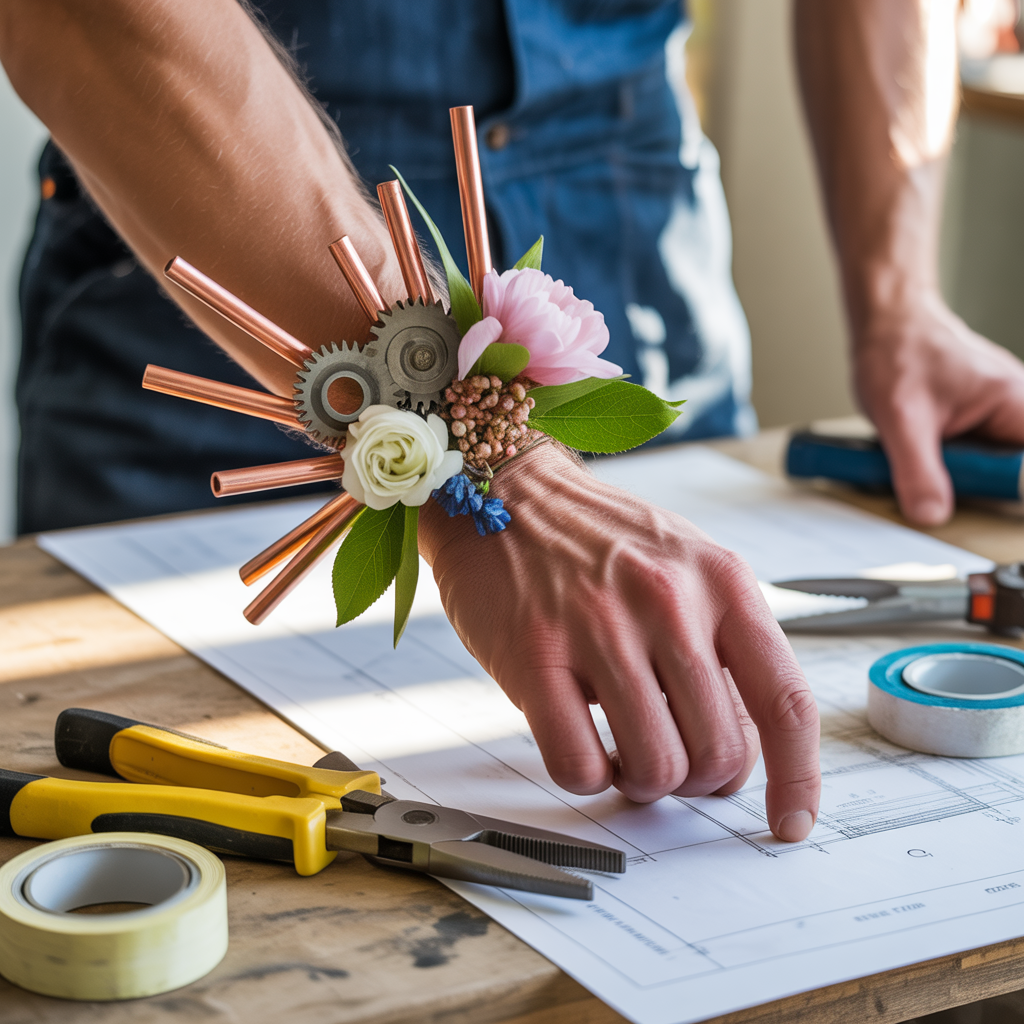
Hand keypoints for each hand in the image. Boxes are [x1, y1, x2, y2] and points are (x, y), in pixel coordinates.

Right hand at [419, 445, 820, 841]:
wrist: (507, 491)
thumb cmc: (597, 536)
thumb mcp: (685, 563)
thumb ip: (722, 642)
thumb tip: (743, 743)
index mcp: (720, 581)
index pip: (786, 701)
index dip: (797, 779)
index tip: (790, 822)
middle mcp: (668, 602)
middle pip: (720, 752)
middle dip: (697, 781)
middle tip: (671, 762)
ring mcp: (599, 627)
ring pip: (655, 768)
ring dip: (641, 782)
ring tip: (621, 751)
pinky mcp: (535, 654)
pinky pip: (579, 763)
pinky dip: (586, 776)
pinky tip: (580, 744)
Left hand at [855, 292, 1023, 525]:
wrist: (885, 325)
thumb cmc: (897, 353)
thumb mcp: (900, 418)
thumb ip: (918, 470)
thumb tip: (931, 515)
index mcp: (1015, 402)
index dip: (1013, 485)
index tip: (986, 492)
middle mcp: (1016, 408)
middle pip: (1013, 470)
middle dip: (977, 481)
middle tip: (940, 469)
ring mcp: (999, 415)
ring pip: (992, 466)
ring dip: (960, 473)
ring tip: (925, 450)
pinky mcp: (979, 422)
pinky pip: (976, 456)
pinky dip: (950, 462)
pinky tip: (924, 450)